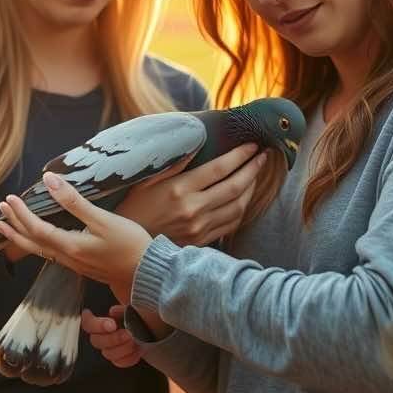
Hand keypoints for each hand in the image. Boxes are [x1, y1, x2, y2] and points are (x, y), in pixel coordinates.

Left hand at [0, 172, 152, 293]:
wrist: (147, 274)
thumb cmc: (129, 244)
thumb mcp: (103, 219)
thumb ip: (74, 201)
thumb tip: (49, 181)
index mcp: (70, 246)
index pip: (36, 228)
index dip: (21, 213)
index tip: (10, 198)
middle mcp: (67, 258)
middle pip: (32, 243)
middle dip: (14, 227)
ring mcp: (74, 264)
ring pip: (39, 250)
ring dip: (21, 237)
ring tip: (7, 228)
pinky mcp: (83, 265)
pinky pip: (51, 254)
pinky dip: (37, 244)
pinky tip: (40, 239)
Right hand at [82, 306, 143, 368]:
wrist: (151, 325)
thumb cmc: (138, 315)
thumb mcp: (129, 307)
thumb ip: (120, 308)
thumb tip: (113, 311)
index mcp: (101, 322)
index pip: (87, 324)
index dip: (96, 326)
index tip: (112, 324)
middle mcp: (102, 337)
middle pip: (96, 341)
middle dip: (113, 338)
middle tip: (128, 333)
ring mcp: (110, 349)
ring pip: (108, 354)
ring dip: (123, 348)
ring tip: (134, 340)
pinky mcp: (120, 359)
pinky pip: (120, 362)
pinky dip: (130, 357)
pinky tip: (138, 349)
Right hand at [116, 143, 265, 246]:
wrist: (128, 249)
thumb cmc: (134, 208)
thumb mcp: (147, 180)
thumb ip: (174, 163)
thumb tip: (197, 143)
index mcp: (179, 189)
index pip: (219, 169)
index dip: (240, 155)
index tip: (252, 145)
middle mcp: (193, 209)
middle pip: (234, 186)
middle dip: (253, 169)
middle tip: (264, 155)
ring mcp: (200, 228)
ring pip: (238, 206)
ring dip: (252, 188)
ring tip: (256, 173)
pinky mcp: (202, 241)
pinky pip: (231, 224)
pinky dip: (242, 208)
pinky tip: (244, 197)